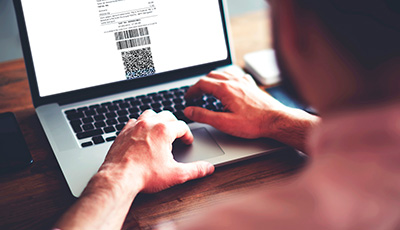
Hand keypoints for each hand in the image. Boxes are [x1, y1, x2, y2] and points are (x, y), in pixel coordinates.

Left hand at [100, 110, 214, 193]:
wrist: (119, 178)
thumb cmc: (144, 175)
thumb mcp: (176, 174)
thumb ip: (195, 170)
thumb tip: (208, 168)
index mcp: (164, 130)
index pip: (182, 126)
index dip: (187, 135)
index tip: (187, 142)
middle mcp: (149, 124)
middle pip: (167, 115)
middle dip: (174, 124)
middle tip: (177, 134)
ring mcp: (134, 126)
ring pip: (150, 114)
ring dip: (157, 120)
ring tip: (161, 130)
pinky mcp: (123, 132)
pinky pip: (134, 121)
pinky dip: (140, 125)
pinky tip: (142, 134)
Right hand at [184, 71, 285, 138]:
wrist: (276, 120)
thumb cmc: (253, 123)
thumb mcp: (224, 123)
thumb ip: (204, 116)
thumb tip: (189, 110)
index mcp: (225, 89)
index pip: (202, 84)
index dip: (191, 91)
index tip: (188, 98)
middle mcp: (234, 81)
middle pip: (210, 76)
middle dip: (200, 85)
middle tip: (195, 95)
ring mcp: (243, 81)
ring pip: (222, 74)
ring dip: (211, 80)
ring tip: (207, 89)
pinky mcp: (251, 85)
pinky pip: (235, 75)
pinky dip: (226, 78)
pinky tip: (227, 85)